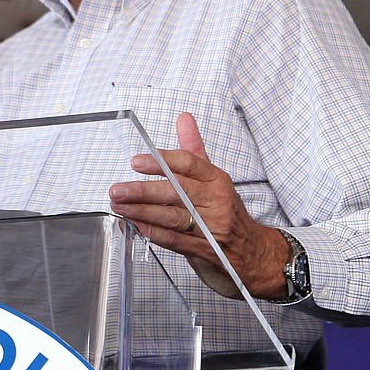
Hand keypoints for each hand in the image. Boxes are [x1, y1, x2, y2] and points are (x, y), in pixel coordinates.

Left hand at [108, 112, 290, 298]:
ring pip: (172, 216)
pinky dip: (152, 232)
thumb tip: (184, 119)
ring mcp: (210, 227)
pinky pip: (173, 239)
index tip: (137, 162)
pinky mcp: (202, 249)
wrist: (252, 251)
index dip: (162, 162)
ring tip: (119, 205)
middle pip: (177, 192)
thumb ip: (194, 149)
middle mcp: (215, 201)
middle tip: (118, 189)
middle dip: (144, 190)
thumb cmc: (226, 210)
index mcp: (217, 180)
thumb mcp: (215, 178)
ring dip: (142, 212)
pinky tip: (134, 225)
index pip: (189, 164)